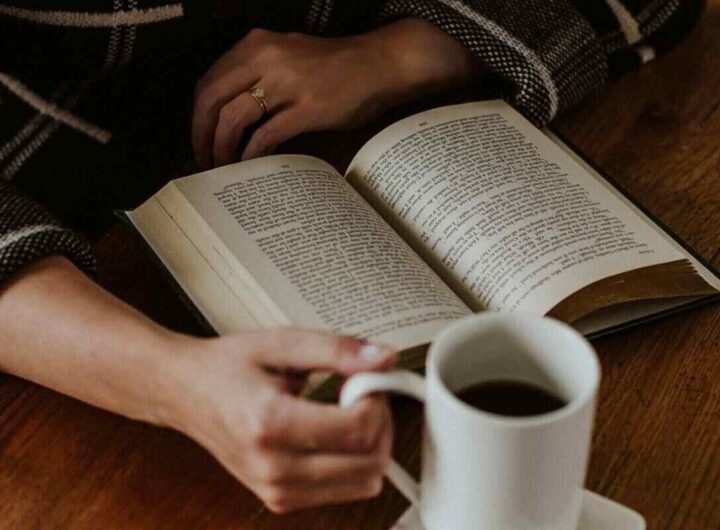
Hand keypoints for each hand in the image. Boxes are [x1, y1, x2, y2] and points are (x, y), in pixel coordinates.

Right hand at [161, 328, 396, 512]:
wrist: (185, 392)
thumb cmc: (228, 367)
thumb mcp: (283, 343)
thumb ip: (337, 350)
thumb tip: (385, 358)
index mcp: (271, 424)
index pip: (358, 430)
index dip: (377, 399)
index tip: (366, 378)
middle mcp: (274, 468)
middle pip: (370, 463)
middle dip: (381, 422)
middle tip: (361, 392)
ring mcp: (276, 490)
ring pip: (365, 482)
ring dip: (371, 444)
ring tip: (346, 411)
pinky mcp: (280, 500)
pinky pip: (346, 490)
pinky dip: (353, 461)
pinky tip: (333, 433)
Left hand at [192, 19, 480, 166]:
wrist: (379, 64)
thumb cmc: (334, 67)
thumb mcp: (287, 58)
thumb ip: (257, 77)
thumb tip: (228, 115)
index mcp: (257, 45)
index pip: (209, 82)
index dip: (197, 116)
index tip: (198, 139)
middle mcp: (266, 58)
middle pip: (211, 100)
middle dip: (200, 135)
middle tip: (202, 159)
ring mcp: (287, 83)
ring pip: (233, 118)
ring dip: (222, 147)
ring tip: (223, 166)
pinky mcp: (308, 107)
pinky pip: (266, 135)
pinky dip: (251, 153)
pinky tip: (250, 164)